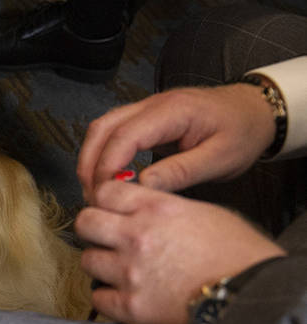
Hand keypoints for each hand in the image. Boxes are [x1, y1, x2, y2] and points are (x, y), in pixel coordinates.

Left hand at [75, 181, 285, 323]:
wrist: (250, 298)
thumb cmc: (239, 256)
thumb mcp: (206, 213)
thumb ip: (165, 208)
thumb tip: (142, 209)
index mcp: (157, 209)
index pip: (105, 191)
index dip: (104, 200)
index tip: (108, 209)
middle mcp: (137, 237)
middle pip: (85, 222)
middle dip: (93, 228)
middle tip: (104, 238)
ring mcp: (129, 273)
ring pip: (87, 260)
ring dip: (100, 264)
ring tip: (119, 270)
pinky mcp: (129, 307)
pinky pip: (97, 297)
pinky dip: (107, 297)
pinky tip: (123, 295)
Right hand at [77, 83, 275, 202]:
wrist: (255, 111)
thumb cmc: (242, 133)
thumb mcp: (220, 158)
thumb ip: (180, 172)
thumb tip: (141, 187)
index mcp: (173, 111)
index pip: (124, 135)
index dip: (107, 166)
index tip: (104, 195)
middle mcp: (153, 103)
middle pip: (103, 128)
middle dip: (89, 164)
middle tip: (93, 197)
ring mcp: (146, 108)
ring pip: (101, 128)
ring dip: (91, 159)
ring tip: (95, 190)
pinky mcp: (144, 117)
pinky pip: (111, 131)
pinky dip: (101, 154)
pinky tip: (107, 178)